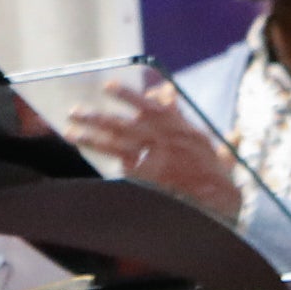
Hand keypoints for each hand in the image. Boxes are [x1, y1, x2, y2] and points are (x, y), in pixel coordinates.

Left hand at [70, 80, 243, 220]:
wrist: (220, 202)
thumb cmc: (211, 169)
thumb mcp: (200, 137)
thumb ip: (177, 113)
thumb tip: (164, 89)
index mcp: (180, 129)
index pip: (151, 107)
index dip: (129, 96)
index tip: (107, 87)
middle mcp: (166, 143)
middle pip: (125, 127)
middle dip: (99, 118)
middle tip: (75, 110)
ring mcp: (156, 163)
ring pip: (118, 147)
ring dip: (92, 138)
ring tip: (70, 131)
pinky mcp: (150, 182)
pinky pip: (123, 168)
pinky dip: (107, 161)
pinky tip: (87, 151)